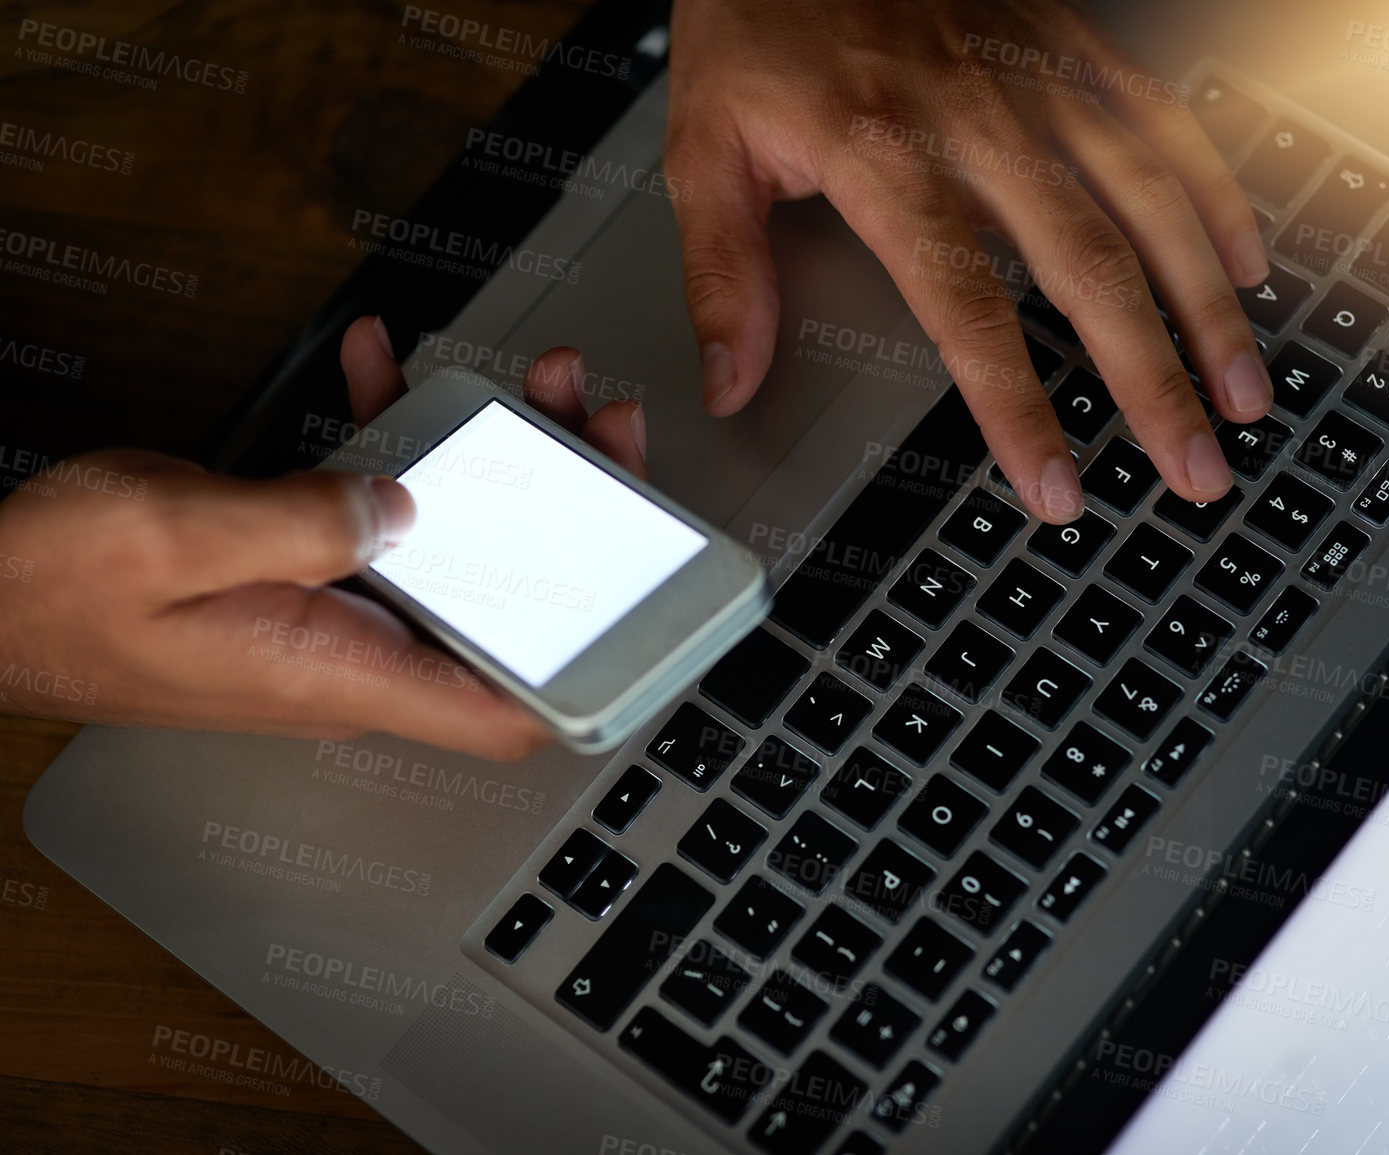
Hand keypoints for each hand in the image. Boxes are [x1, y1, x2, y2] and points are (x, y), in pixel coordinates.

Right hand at [0, 317, 647, 760]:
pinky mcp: (303, 575)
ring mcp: (332, 614)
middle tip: (595, 426)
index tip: (646, 600)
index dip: (590, 670)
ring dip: (492, 462)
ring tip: (520, 383)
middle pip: (504, 603)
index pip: (506, 709)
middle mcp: (354, 655)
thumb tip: (407, 505)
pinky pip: (376, 514)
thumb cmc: (48, 590)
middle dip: (565, 509)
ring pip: (452, 545)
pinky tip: (391, 379)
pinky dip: (393, 445)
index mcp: (342, 671)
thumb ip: (302, 521)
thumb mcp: (175, 539)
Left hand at [665, 0, 1271, 521]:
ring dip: (1205, 306)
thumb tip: (730, 380)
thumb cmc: (756, 20)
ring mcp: (1036, 76)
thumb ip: (723, 272)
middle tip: (1195, 466)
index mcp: (884, 157)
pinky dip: (1214, 193)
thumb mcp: (705, 147)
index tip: (1054, 486)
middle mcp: (977, 119)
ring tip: (1243, 390)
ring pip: (1150, 200)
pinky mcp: (1070, 42)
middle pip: (1090, 269)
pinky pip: (1164, 120)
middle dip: (1153, 380)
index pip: (967, 309)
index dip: (1017, 407)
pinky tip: (1245, 262)